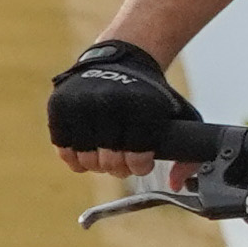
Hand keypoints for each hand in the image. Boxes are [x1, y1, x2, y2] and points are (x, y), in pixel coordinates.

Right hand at [47, 40, 190, 179]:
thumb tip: (176, 185)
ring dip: (96, 164)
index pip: (137, 158)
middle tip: (122, 159)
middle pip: (109, 162)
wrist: (123, 61)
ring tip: (105, 153)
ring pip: (85, 159)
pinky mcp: (60, 104)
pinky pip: (63, 147)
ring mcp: (82, 103)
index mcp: (142, 106)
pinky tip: (86, 151)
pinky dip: (73, 156)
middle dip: (118, 167)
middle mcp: (109, 103)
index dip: (140, 166)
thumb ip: (187, 154)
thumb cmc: (152, 97)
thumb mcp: (180, 116)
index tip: (142, 161)